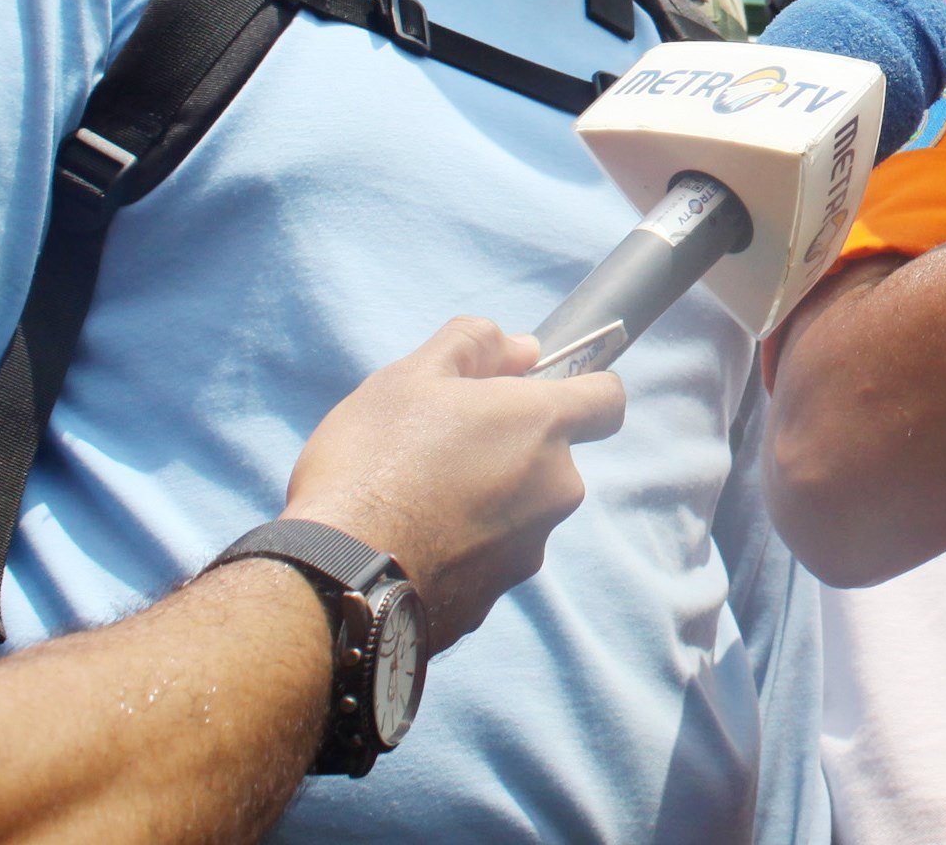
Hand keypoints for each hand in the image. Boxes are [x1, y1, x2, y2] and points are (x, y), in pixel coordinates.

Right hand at [283, 318, 626, 648]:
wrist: (338, 576)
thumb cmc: (374, 462)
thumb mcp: (410, 377)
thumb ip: (474, 346)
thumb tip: (525, 348)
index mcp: (543, 427)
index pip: (608, 400)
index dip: (579, 389)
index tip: (532, 393)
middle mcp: (555, 489)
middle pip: (552, 459)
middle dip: (510, 451)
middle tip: (441, 449)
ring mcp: (529, 549)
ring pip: (519, 512)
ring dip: (485, 502)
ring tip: (415, 502)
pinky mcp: (494, 600)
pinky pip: (486, 560)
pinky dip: (460, 550)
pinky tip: (408, 546)